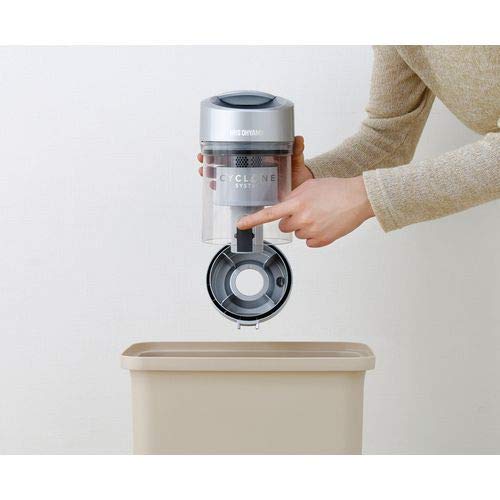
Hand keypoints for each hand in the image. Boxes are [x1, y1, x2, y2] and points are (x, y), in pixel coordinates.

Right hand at [197, 136, 312, 188]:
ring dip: (213, 174)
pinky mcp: (251, 195)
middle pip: (225, 162)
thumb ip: (296, 149)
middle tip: (203, 159)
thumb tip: (298, 139)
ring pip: (226, 176)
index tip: (210, 145)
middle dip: (211, 160)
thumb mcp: (295, 159)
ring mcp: (249, 181)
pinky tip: (215, 188)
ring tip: (206, 172)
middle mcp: (251, 167)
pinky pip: (233, 193)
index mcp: (258, 157)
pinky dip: (223, 191)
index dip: (222, 146)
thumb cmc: (297, 173)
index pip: (236, 149)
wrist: (302, 191)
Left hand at [237, 176, 374, 247]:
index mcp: (297, 203)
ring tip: (320, 215)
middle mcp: (302, 219)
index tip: (240, 225)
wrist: (358, 198)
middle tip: (306, 211)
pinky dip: (315, 236)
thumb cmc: (336, 189)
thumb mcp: (309, 186)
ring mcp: (312, 231)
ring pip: (298, 234)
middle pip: (284, 227)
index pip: (269, 214)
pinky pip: (309, 242)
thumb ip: (293, 197)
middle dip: (291, 220)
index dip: (252, 220)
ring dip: (304, 227)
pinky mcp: (322, 240)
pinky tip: (325, 224)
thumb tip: (284, 206)